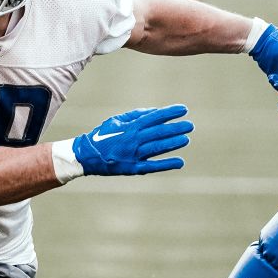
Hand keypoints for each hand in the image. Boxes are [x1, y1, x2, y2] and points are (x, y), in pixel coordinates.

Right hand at [72, 105, 193, 175]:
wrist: (87, 156)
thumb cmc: (103, 135)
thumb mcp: (116, 120)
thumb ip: (135, 115)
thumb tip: (154, 112)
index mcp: (130, 127)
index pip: (154, 117)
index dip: (170, 113)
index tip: (183, 109)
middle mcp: (133, 140)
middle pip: (159, 132)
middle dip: (176, 128)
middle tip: (190, 125)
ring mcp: (134, 155)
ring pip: (158, 148)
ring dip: (173, 143)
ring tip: (186, 139)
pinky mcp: (133, 168)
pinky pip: (153, 166)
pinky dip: (167, 164)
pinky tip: (180, 162)